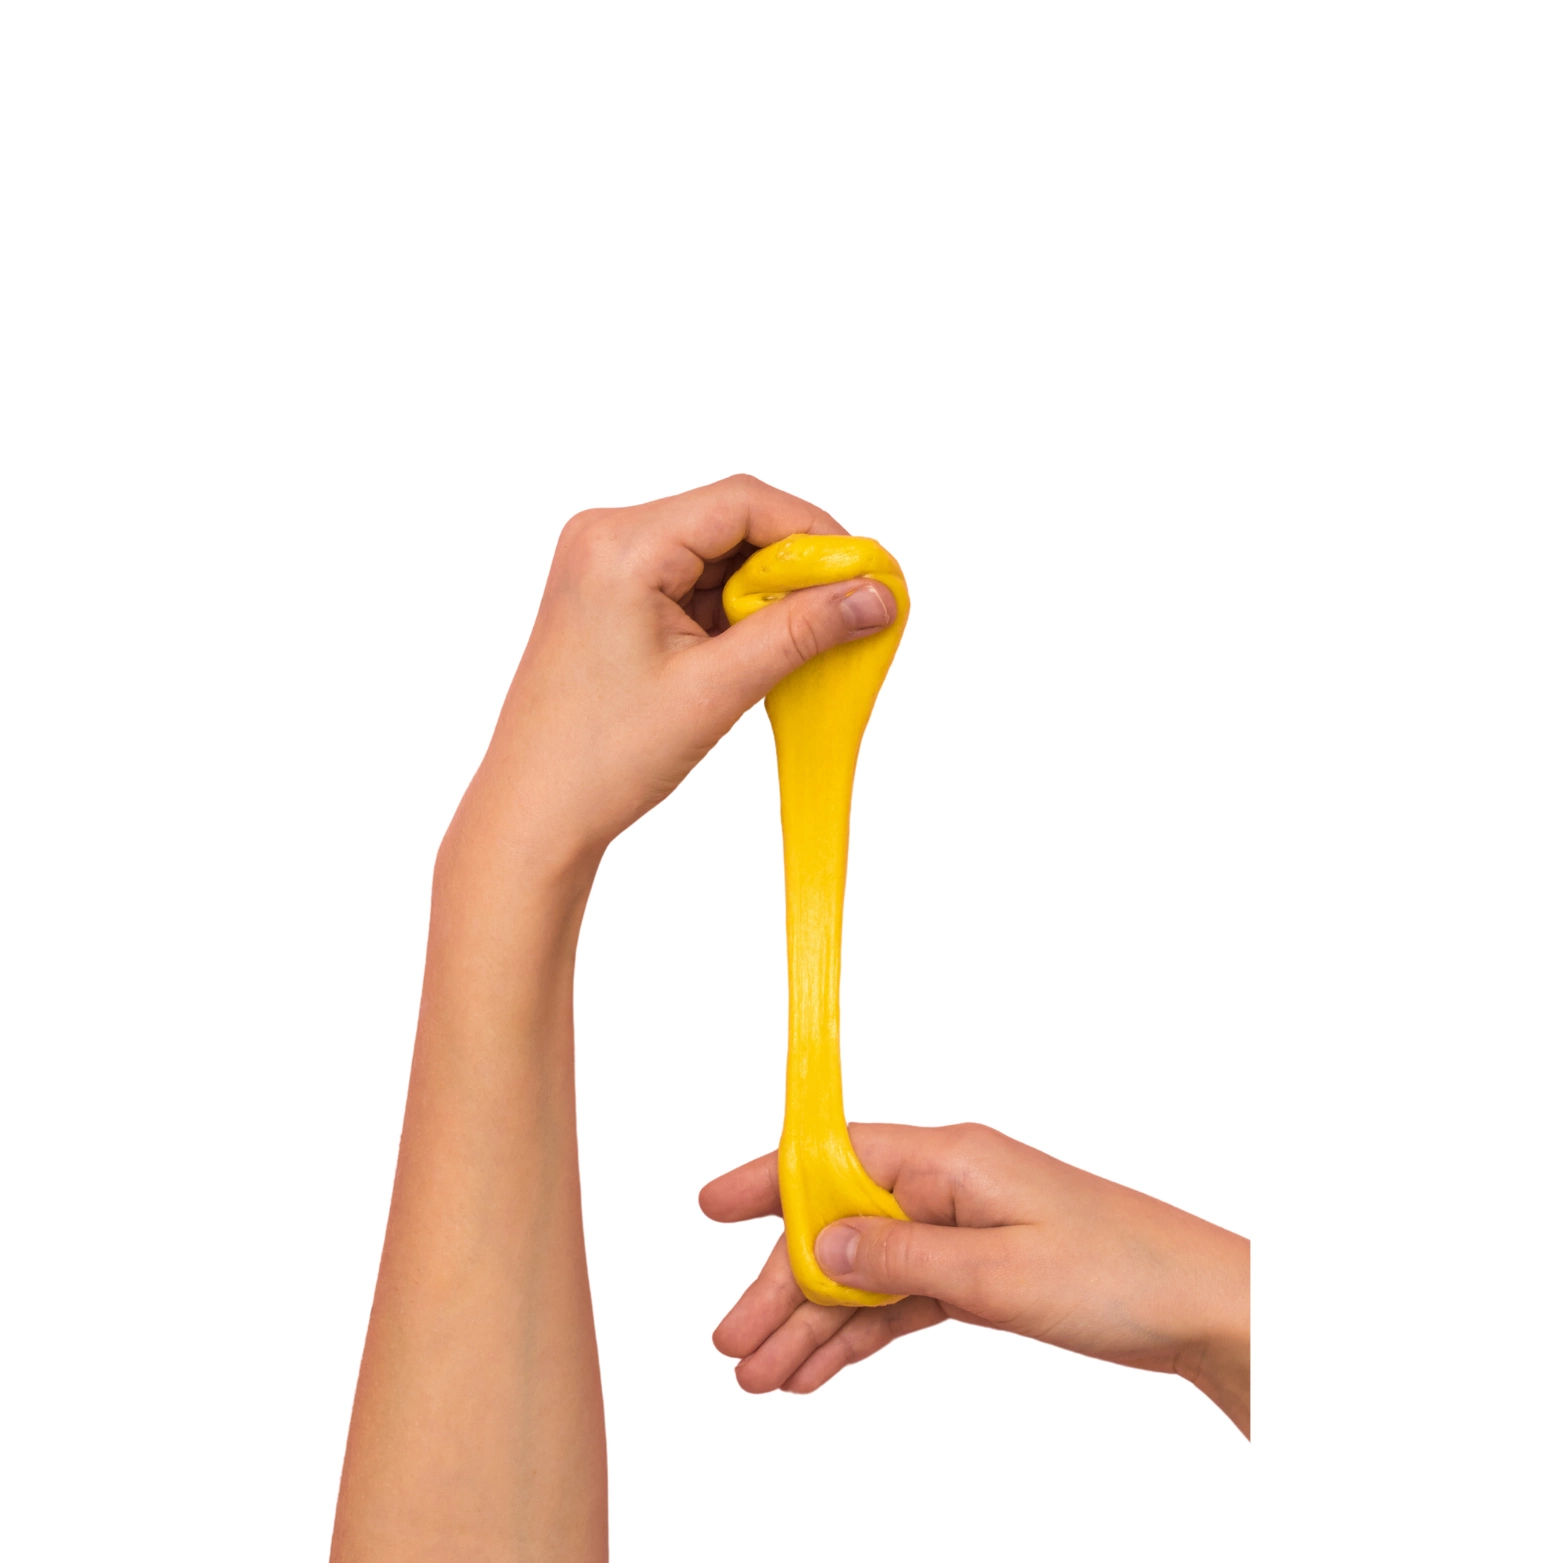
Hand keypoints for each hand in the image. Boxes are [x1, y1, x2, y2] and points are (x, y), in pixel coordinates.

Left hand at [455, 474, 898, 865]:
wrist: (534, 814)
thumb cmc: (601, 758)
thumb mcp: (715, 689)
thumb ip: (802, 633)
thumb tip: (875, 595)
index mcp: (620, 544)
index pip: (742, 502)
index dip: (814, 532)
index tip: (864, 576)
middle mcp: (606, 537)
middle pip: (731, 521)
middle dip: (793, 568)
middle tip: (847, 614)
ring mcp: (605, 566)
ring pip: (717, 554)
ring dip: (765, 594)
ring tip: (799, 647)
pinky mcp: (611, 596)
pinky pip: (693, 582)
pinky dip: (734, 612)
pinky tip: (757, 653)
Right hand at [700, 1122, 1250, 1434]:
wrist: (1203, 1308)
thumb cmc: (1118, 1272)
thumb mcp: (997, 1273)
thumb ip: (900, 1254)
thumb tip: (818, 1239)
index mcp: (951, 1160)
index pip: (836, 1157)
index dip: (769, 1181)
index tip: (710, 1207)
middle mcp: (948, 1186)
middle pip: (839, 1229)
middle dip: (781, 1287)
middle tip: (731, 1347)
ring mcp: (962, 1230)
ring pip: (865, 1274)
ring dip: (813, 1323)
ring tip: (762, 1377)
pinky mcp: (980, 1272)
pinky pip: (901, 1299)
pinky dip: (859, 1333)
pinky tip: (819, 1370)